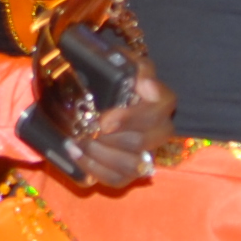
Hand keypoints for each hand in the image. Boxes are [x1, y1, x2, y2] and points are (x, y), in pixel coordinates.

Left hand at [52, 67, 174, 188]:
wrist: (88, 101)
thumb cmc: (105, 79)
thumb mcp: (114, 62)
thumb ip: (128, 64)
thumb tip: (140, 81)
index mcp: (159, 98)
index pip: (164, 105)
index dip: (135, 115)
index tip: (105, 118)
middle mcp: (159, 128)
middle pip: (145, 140)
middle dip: (113, 137)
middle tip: (90, 129)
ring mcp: (146, 153)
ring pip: (132, 164)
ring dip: (101, 153)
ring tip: (78, 140)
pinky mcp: (130, 172)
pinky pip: (117, 178)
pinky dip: (93, 167)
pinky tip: (76, 152)